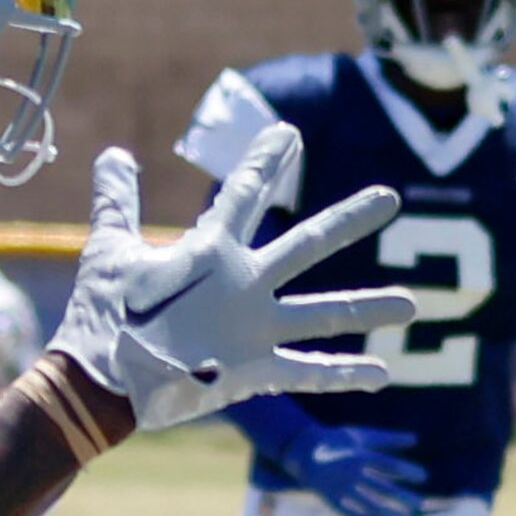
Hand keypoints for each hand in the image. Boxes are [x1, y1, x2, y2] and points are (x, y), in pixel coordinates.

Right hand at [46, 134, 415, 432]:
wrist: (104, 382)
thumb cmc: (104, 314)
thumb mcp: (108, 251)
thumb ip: (117, 202)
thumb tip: (112, 153)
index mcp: (209, 249)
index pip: (243, 193)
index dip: (265, 160)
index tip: (288, 133)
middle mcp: (245, 283)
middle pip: (309, 244)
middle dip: (351, 219)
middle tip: (392, 197)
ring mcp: (255, 329)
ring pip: (325, 315)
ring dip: (369, 307)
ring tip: (411, 305)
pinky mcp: (254, 372)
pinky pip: (308, 374)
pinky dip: (344, 375)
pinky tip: (382, 374)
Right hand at [287, 424, 424, 515]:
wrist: (302, 451)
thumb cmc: (337, 441)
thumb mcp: (362, 436)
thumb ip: (388, 439)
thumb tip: (416, 439)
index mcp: (359, 455)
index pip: (390, 466)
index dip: (408, 471)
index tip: (422, 476)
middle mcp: (351, 474)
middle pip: (383, 489)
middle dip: (403, 498)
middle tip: (420, 505)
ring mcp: (341, 489)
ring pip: (369, 506)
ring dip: (389, 514)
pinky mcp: (332, 500)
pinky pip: (350, 515)